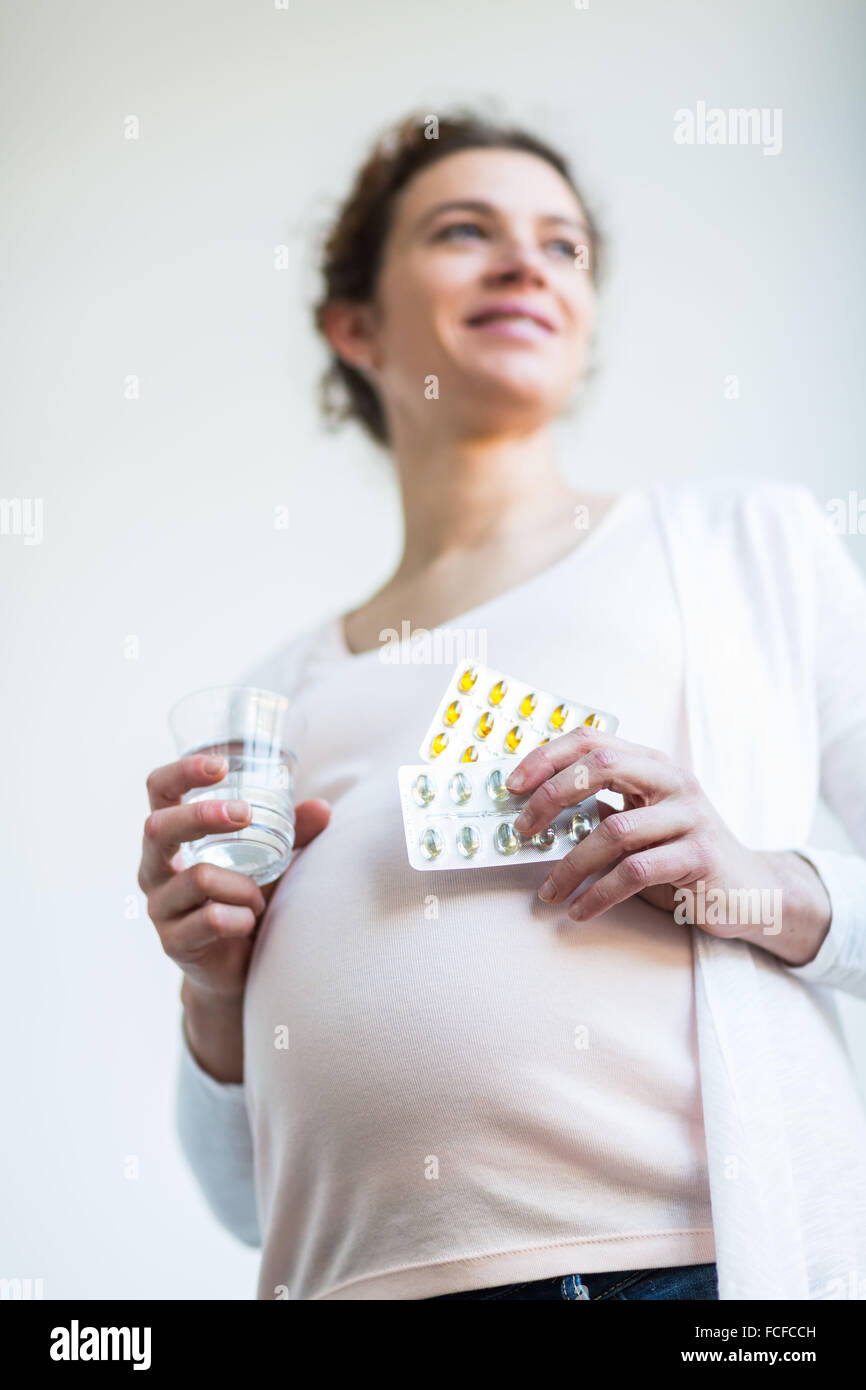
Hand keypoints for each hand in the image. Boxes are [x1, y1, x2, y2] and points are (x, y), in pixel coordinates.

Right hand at [138, 751, 330, 1001]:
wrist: (233, 969)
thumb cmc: (243, 900)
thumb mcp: (268, 861)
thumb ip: (292, 835)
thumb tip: (323, 807)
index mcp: (171, 838)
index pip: (159, 791)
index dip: (181, 772)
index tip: (220, 765)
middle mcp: (154, 868)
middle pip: (158, 828)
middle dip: (202, 816)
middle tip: (244, 814)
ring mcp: (159, 906)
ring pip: (199, 878)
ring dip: (243, 886)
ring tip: (258, 899)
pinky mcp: (172, 942)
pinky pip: (211, 920)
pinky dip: (241, 918)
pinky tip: (249, 922)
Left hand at [505, 727, 830, 959]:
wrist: (751, 891)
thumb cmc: (683, 857)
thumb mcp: (643, 822)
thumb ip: (604, 808)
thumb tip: (536, 810)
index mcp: (653, 765)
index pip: (593, 739)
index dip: (547, 756)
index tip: (513, 784)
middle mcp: (673, 781)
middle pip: (601, 765)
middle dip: (551, 797)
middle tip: (521, 831)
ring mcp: (690, 817)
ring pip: (614, 830)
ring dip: (571, 866)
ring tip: (549, 893)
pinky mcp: (700, 856)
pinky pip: (636, 872)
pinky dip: (599, 894)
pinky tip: (580, 910)